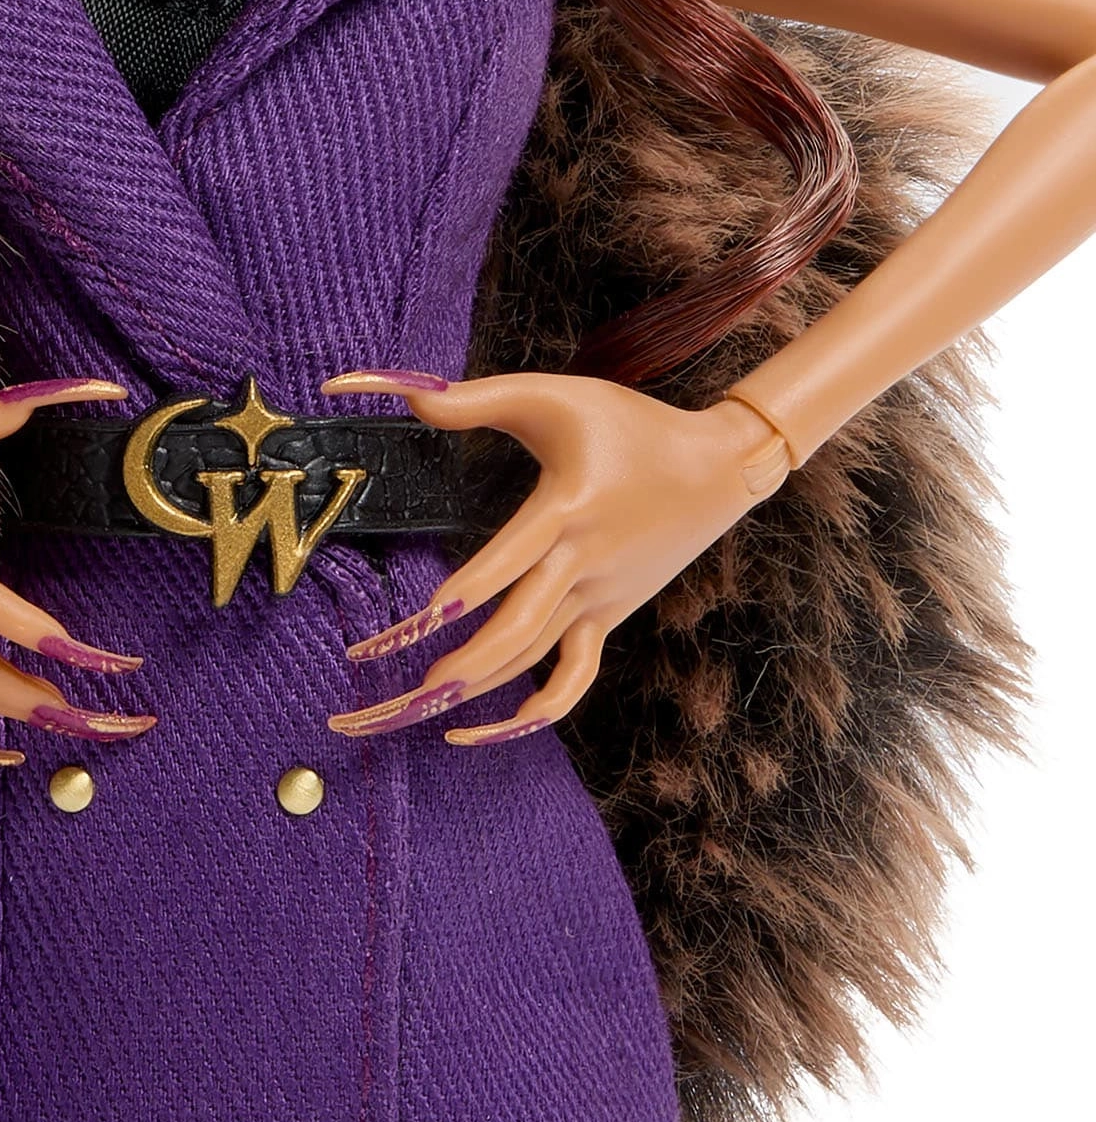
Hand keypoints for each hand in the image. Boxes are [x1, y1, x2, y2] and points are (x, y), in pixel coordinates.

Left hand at [320, 370, 790, 744]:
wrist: (720, 466)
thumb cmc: (629, 423)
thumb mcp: (552, 396)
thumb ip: (473, 398)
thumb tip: (403, 392)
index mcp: (566, 511)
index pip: (506, 565)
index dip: (464, 596)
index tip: (417, 624)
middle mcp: (583, 566)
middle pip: (515, 631)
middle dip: (456, 666)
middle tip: (402, 692)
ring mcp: (599, 599)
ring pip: (534, 659)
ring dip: (478, 690)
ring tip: (420, 707)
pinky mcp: (609, 617)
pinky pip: (573, 675)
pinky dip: (537, 709)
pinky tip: (488, 729)